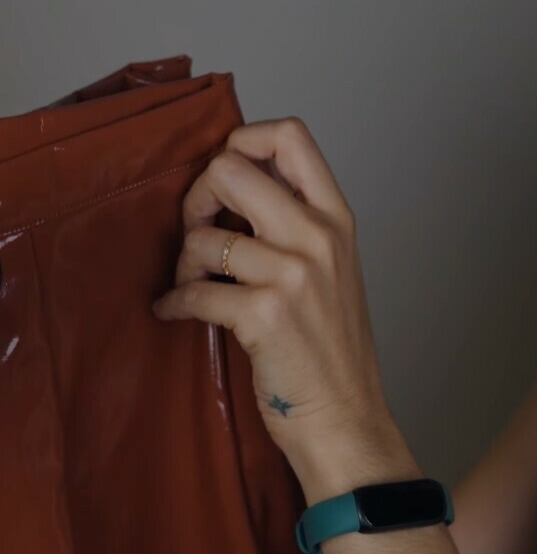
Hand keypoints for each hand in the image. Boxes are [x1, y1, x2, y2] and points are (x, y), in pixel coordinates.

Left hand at [151, 116, 392, 472]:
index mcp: (337, 219)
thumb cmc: (333, 348)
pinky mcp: (264, 315)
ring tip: (193, 285)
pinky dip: (174, 303)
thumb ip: (297, 223)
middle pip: (232, 168)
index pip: (291, 136)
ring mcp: (294, 274)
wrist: (346, 417)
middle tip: (200, 231)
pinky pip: (193, 290)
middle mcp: (319, 237)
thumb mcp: (332, 269)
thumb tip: (232, 184)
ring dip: (183, 263)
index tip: (227, 180)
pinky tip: (179, 313)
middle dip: (197, 197)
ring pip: (203, 234)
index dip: (242, 142)